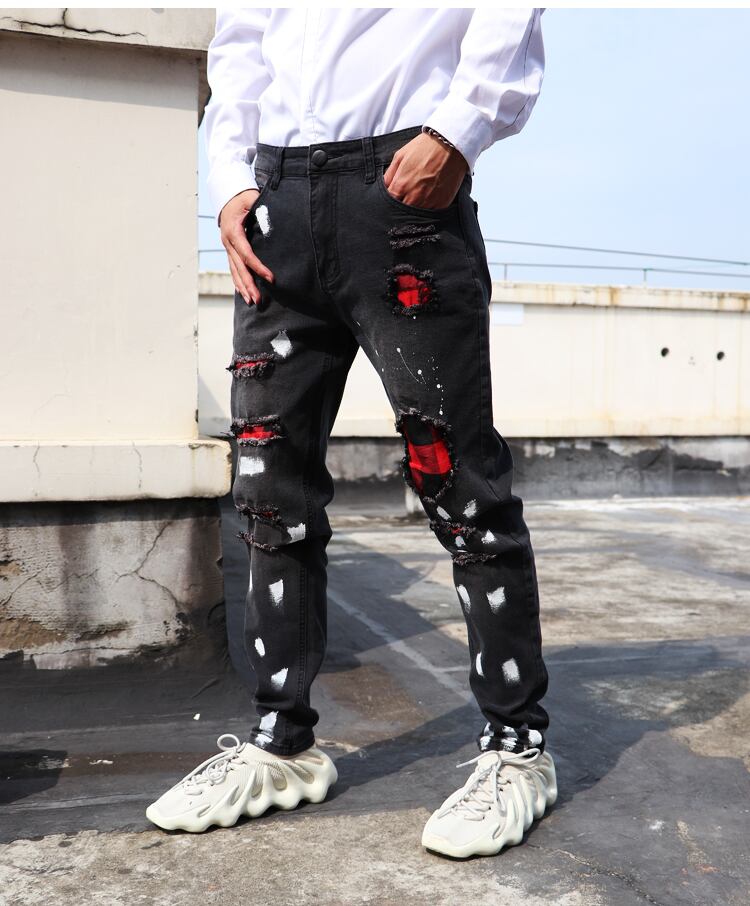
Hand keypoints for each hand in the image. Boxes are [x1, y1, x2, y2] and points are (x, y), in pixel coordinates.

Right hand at [219, 189, 274, 304]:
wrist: (228, 196)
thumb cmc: (242, 197)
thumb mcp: (252, 198)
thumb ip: (260, 209)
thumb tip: (269, 219)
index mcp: (233, 231)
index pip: (247, 254)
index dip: (258, 267)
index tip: (271, 278)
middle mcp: (228, 242)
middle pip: (239, 268)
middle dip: (248, 285)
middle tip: (258, 300)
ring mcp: (227, 247)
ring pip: (234, 271)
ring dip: (242, 287)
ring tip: (251, 302)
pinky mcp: (229, 250)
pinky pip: (233, 268)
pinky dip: (237, 281)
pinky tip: (243, 293)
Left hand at [383, 132, 467, 209]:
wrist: (450, 145)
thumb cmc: (424, 148)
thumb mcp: (400, 156)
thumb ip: (389, 175)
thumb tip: (384, 187)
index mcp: (401, 186)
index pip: (390, 203)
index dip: (392, 199)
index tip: (395, 195)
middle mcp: (414, 197)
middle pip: (402, 211)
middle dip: (402, 204)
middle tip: (407, 194)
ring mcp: (429, 202)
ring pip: (416, 214)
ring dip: (415, 207)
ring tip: (419, 194)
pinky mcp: (442, 204)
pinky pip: (431, 212)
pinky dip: (429, 207)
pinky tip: (430, 195)